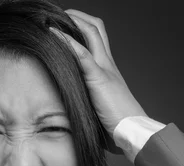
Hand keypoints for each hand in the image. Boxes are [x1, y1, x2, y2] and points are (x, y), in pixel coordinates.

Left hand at [50, 10, 146, 151]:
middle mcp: (107, 64)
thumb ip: (88, 97)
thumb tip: (72, 102)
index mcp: (108, 69)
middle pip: (95, 28)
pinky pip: (82, 55)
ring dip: (71, 22)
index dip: (81, 26)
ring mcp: (104, 69)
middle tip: (57, 15)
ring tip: (51, 20)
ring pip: (91, 33)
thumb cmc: (117, 124)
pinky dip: (67, 42)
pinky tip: (53, 34)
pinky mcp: (98, 79)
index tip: (63, 24)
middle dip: (76, 16)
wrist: (132, 132)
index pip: (97, 37)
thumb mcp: (99, 105)